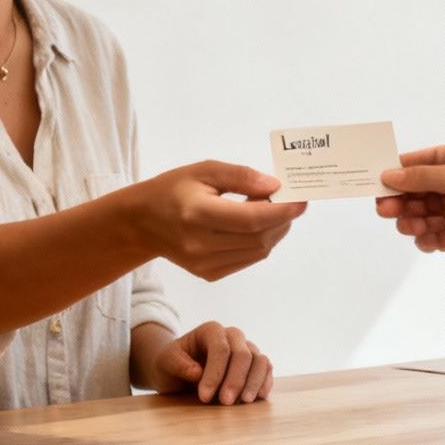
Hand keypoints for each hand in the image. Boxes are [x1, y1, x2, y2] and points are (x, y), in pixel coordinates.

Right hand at [128, 161, 305, 279]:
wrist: (142, 223)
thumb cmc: (172, 190)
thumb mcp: (203, 170)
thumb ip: (241, 176)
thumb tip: (275, 186)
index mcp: (197, 214)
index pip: (251, 220)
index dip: (281, 212)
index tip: (302, 200)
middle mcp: (200, 244)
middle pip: (258, 238)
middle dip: (283, 220)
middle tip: (290, 201)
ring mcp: (204, 264)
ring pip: (257, 252)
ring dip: (274, 231)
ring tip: (271, 210)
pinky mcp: (208, 274)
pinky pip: (247, 259)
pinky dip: (260, 242)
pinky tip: (255, 226)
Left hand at [145, 321, 272, 403]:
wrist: (179, 369)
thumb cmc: (172, 364)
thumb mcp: (166, 362)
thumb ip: (178, 364)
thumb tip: (197, 372)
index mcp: (211, 331)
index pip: (220, 349)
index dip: (215, 373)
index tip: (204, 396)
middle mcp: (232, 336)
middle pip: (243, 354)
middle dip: (235, 379)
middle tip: (225, 402)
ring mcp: (246, 348)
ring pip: (260, 360)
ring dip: (254, 382)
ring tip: (244, 402)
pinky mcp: (254, 364)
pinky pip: (266, 369)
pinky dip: (265, 382)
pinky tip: (258, 398)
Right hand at [375, 144, 444, 264]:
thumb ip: (419, 177)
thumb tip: (387, 174)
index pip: (411, 164)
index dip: (391, 173)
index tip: (372, 182)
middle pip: (408, 192)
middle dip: (396, 200)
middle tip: (385, 209)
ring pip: (414, 215)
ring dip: (409, 220)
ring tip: (414, 224)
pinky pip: (426, 237)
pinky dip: (423, 238)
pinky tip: (429, 238)